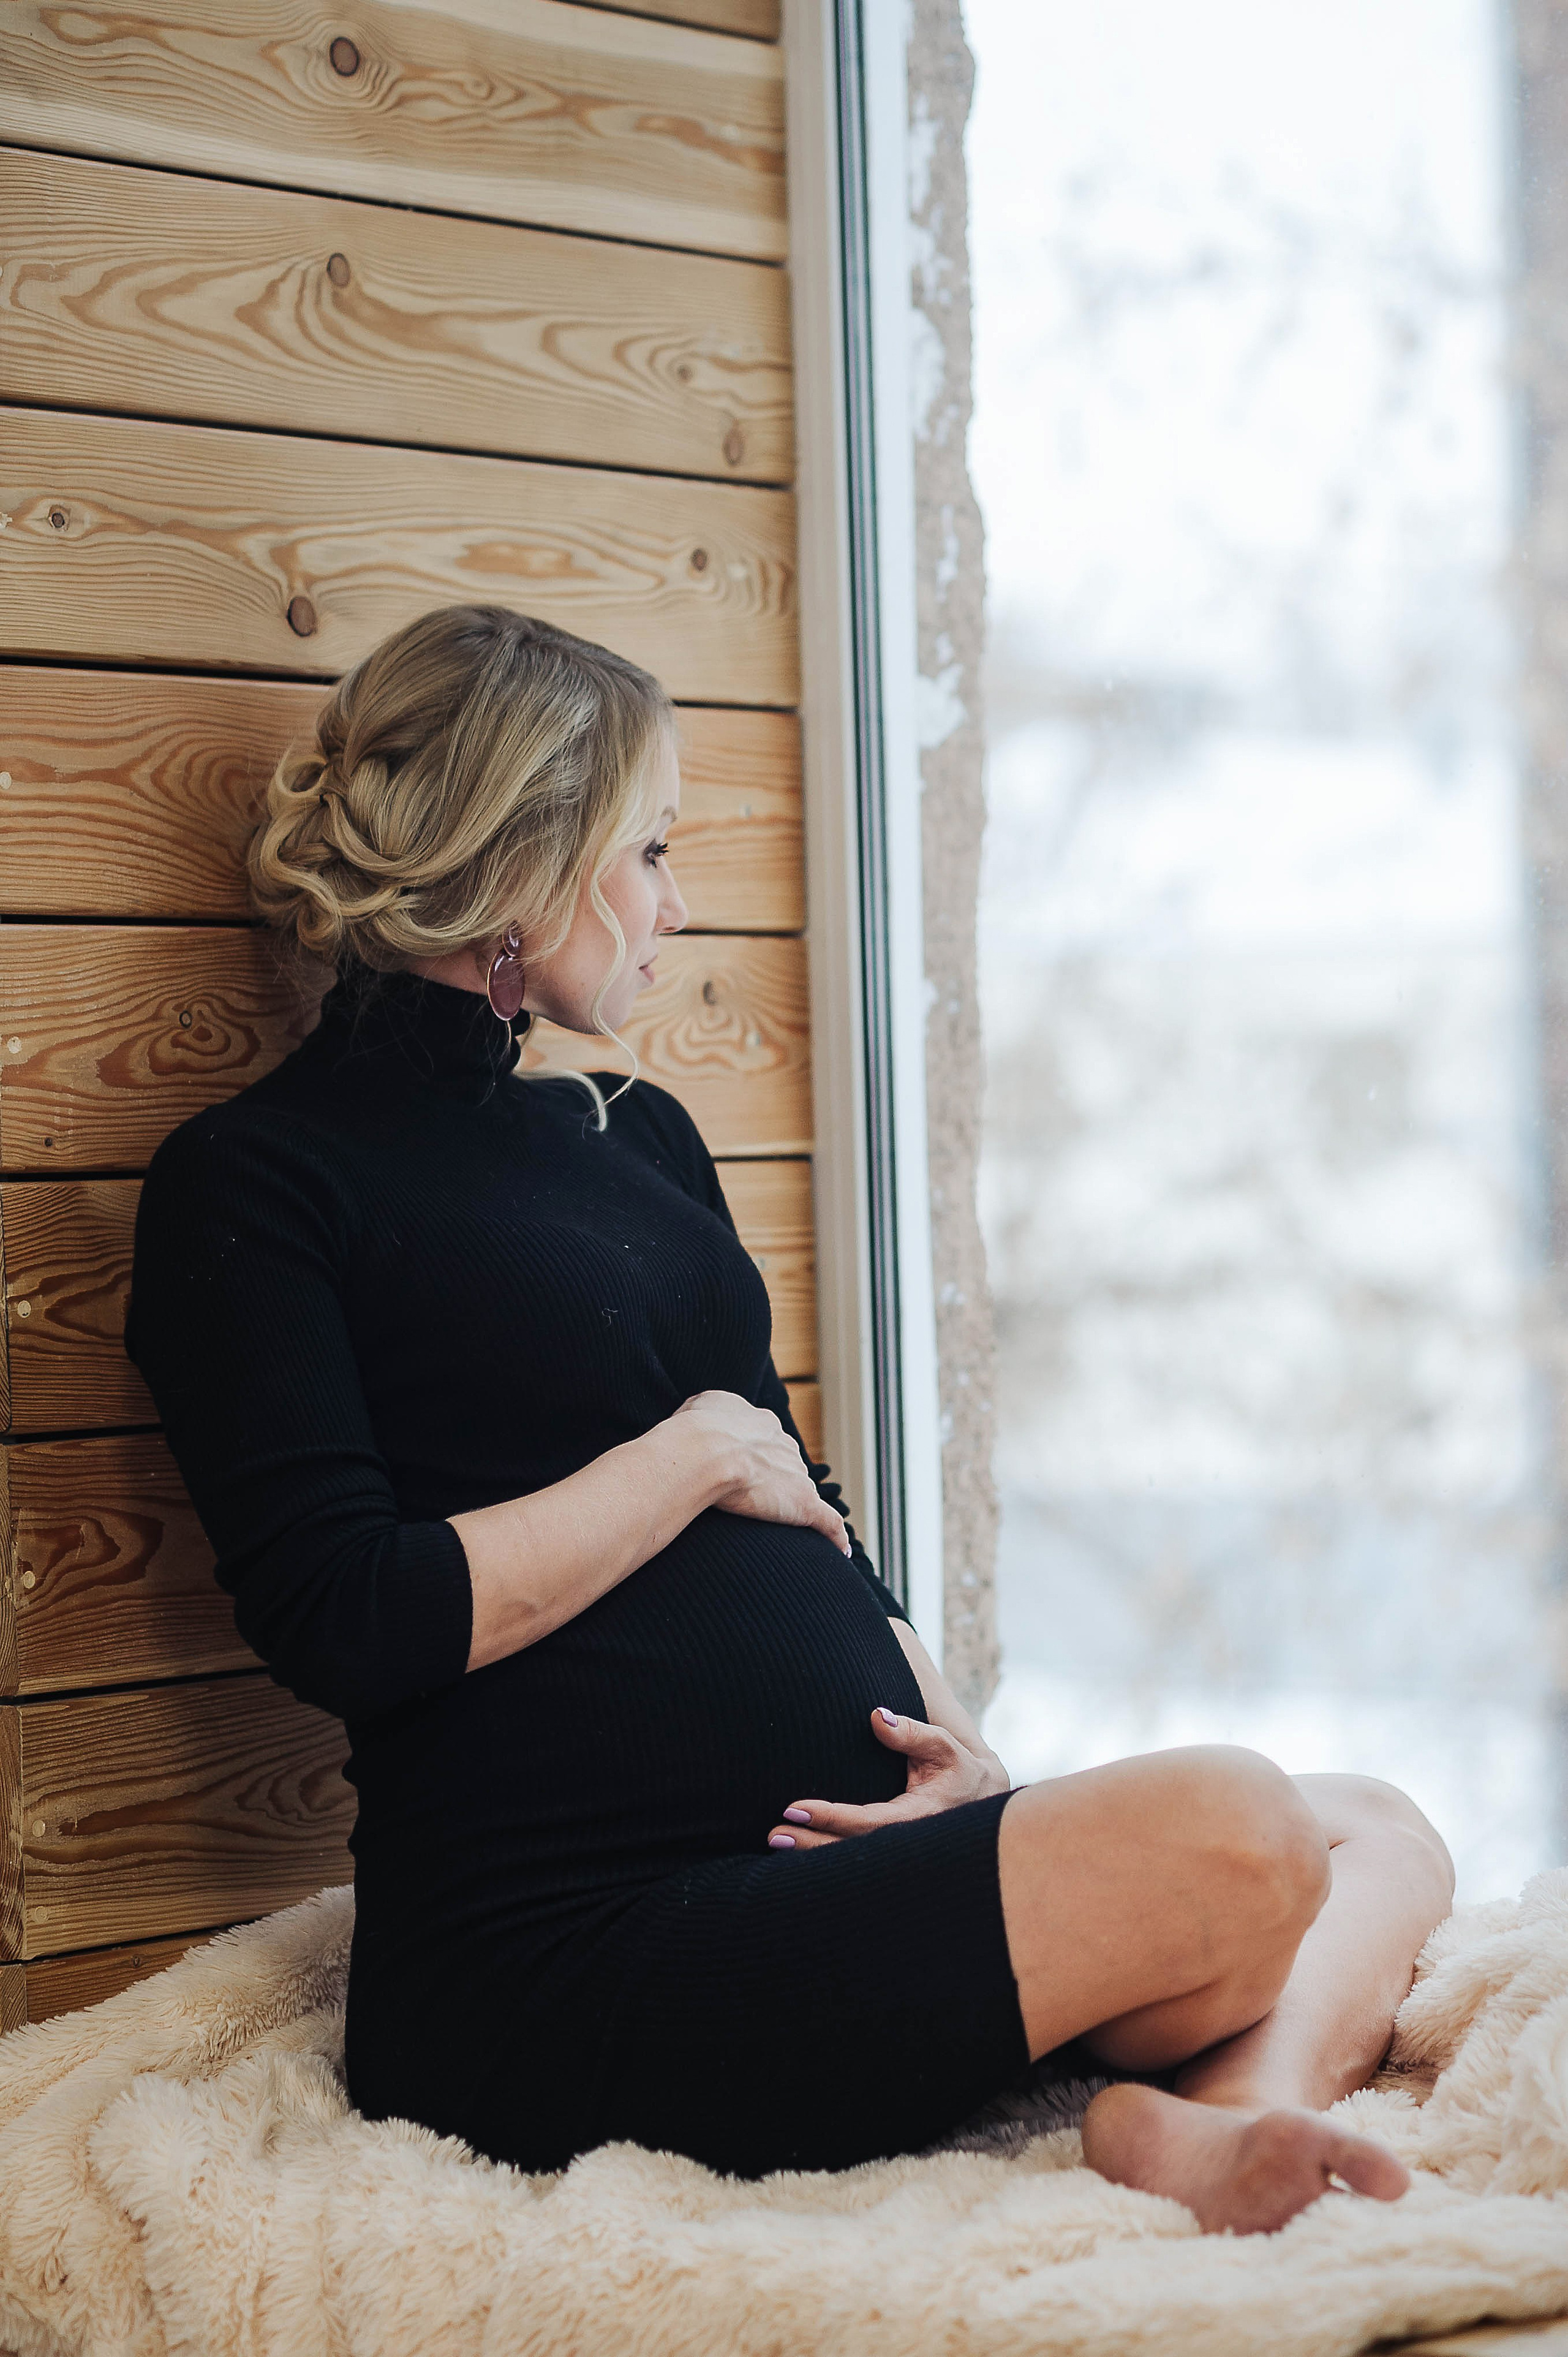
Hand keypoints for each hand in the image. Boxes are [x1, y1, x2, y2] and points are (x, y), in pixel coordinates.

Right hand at [668, 1389, 851, 1555]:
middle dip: (775, 1481)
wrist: (708, 1450)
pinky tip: (840, 1550)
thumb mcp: (700, 1406)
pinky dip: (835, 1536)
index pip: (768, 1442)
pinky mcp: (804, 1504)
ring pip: (802, 1492)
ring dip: (794, 1507)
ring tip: (781, 1528)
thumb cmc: (696, 1430)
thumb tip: (704, 1417)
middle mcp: (785, 1446)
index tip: (746, 1470)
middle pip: (787, 1466)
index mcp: (763, 1425)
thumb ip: (711, 1411)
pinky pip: (828, 1522)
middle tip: (753, 1499)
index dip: (757, 1457)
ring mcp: (797, 1476)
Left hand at [766, 1707, 1010, 1849]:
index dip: (830, 1817)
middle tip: (773, 1834)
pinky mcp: (891, 1860)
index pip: (867, 1822)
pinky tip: (795, 1856)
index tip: (794, 1809)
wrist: (984, 1807)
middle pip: (852, 1849)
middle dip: (811, 1844)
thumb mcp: (943, 1747)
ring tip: (775, 1844)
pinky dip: (826, 1860)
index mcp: (919, 1818)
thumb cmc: (961, 1771)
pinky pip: (856, 1862)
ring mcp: (900, 1857)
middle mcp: (907, 1844)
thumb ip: (912, 1732)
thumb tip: (876, 1716)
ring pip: (852, 1862)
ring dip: (812, 1855)